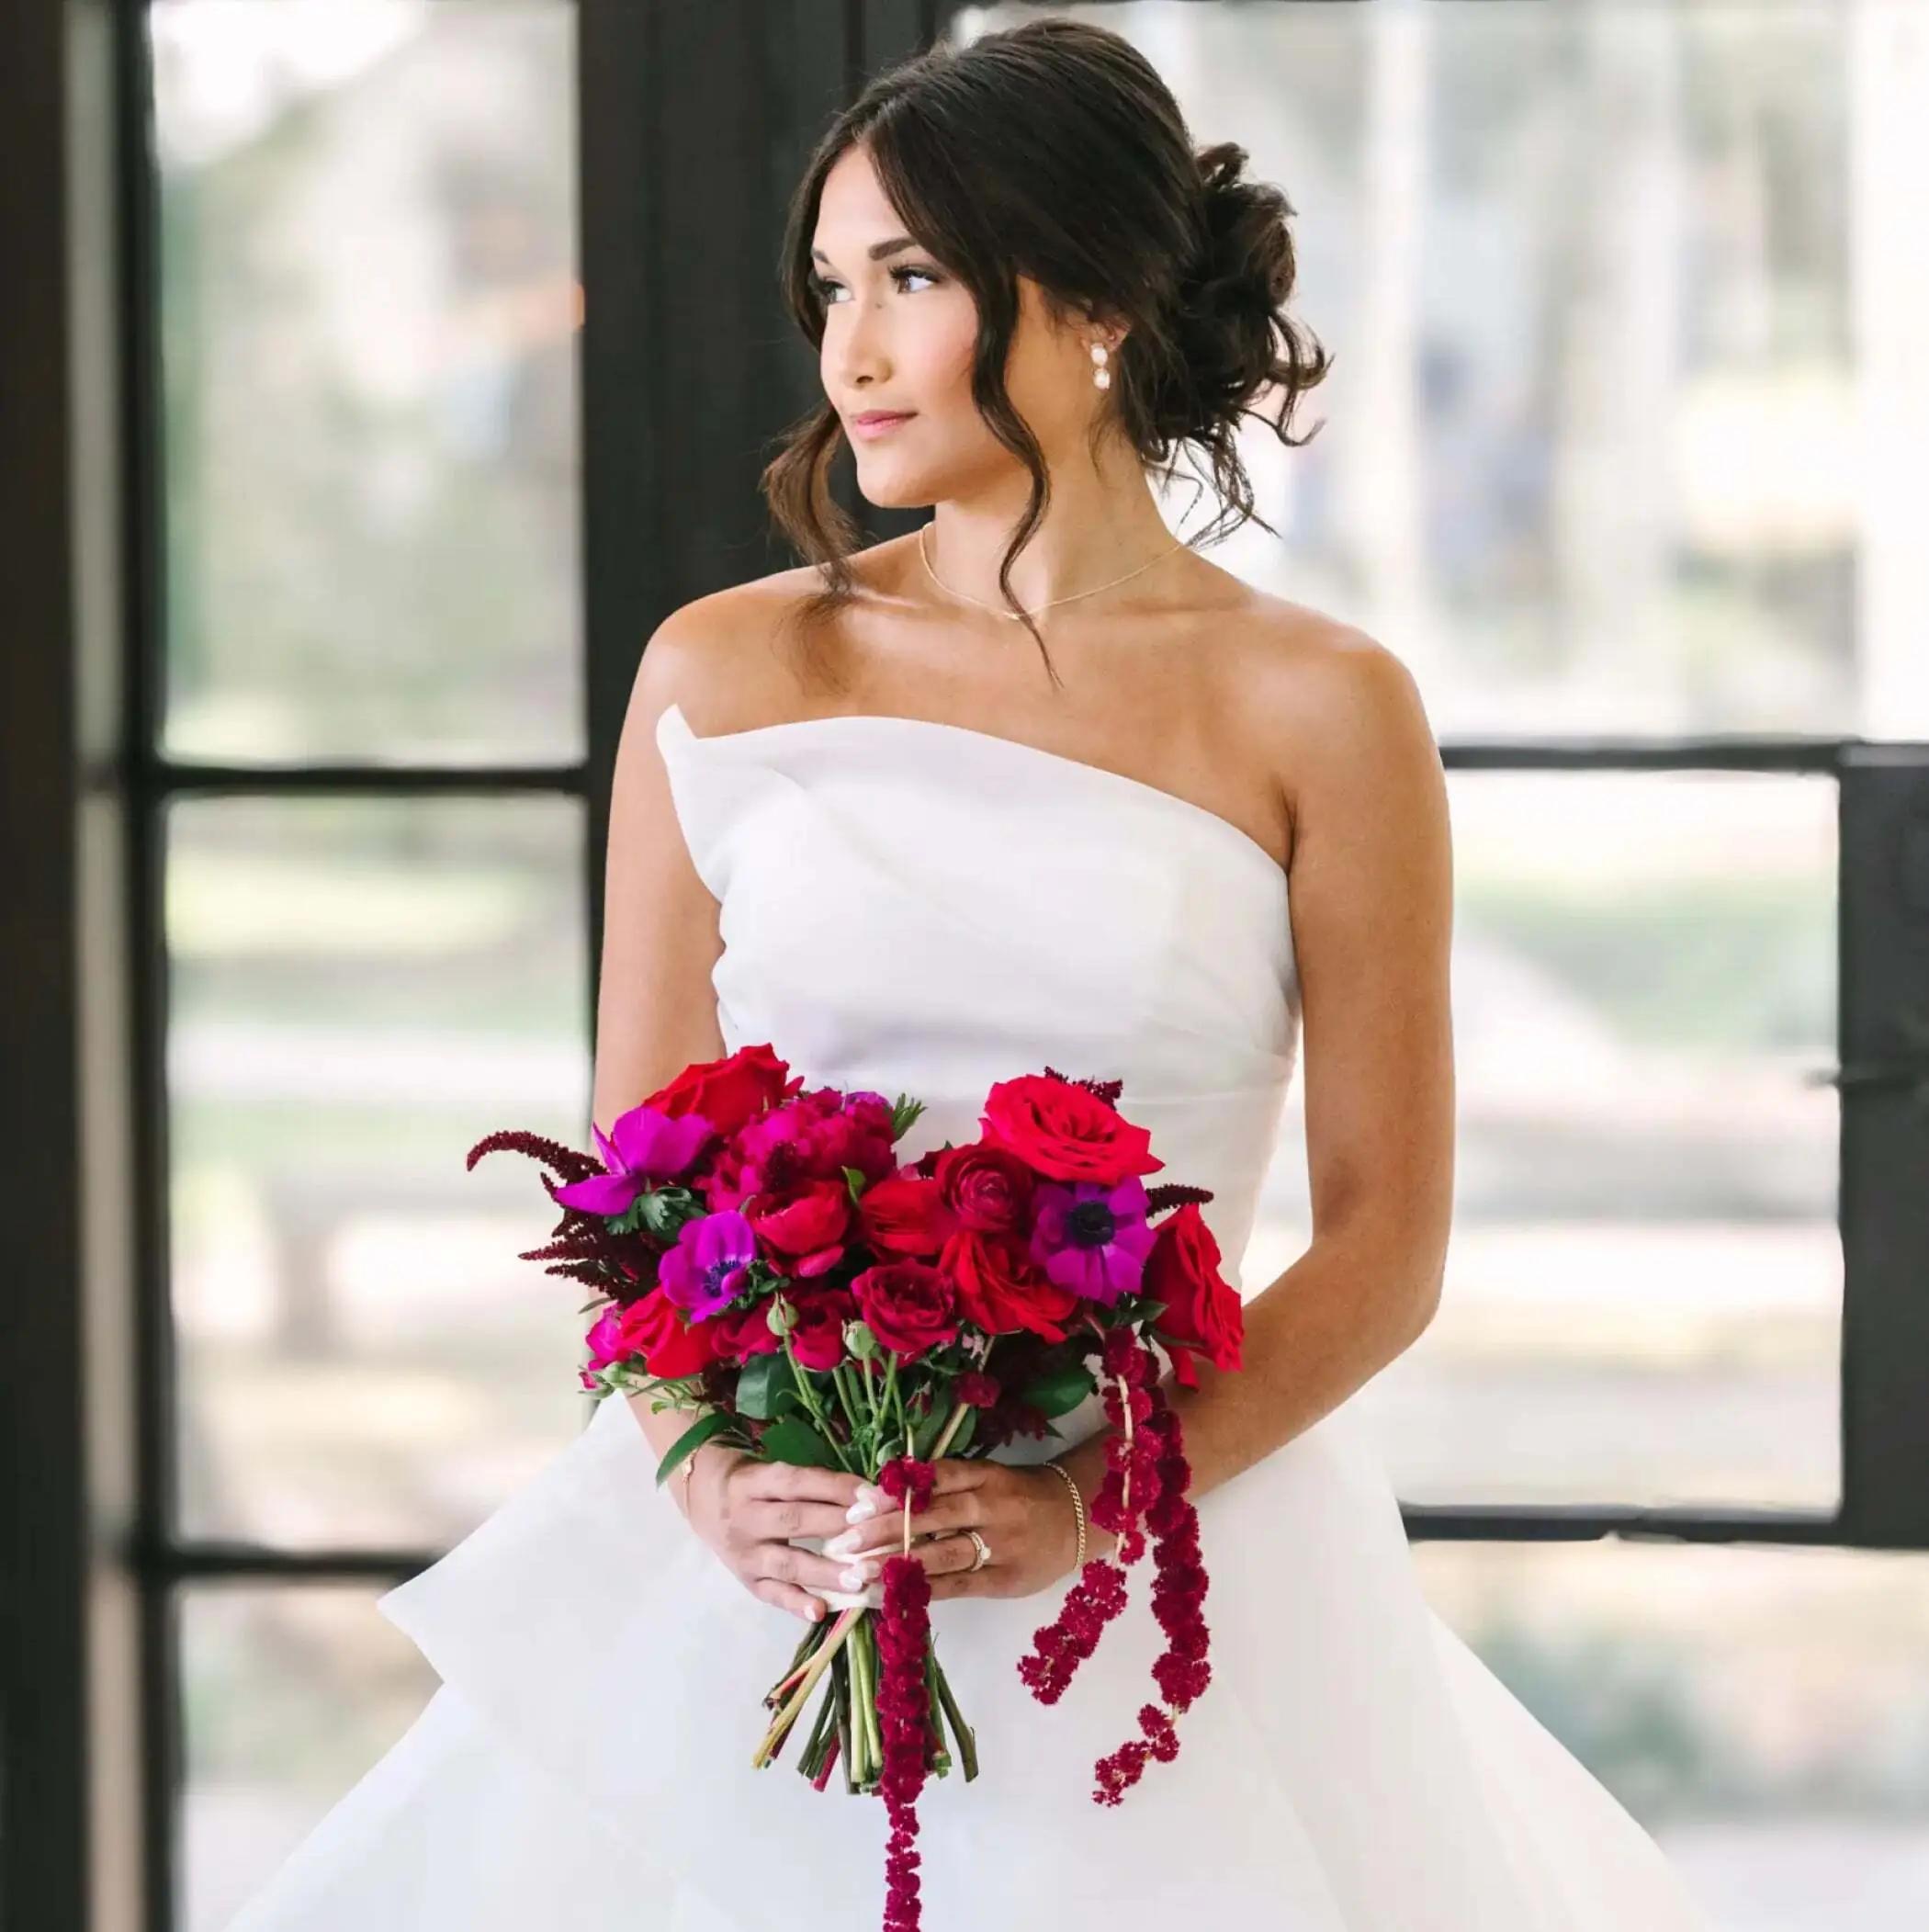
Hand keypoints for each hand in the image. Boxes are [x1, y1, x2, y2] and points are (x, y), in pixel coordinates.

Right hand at [682, 1443, 869, 1625]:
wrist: (703, 1499)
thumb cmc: (753, 1483)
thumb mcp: (773, 1472)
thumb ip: (814, 1484)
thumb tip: (869, 1496)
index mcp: (756, 1482)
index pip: (800, 1482)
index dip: (838, 1488)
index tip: (876, 1497)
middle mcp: (747, 1517)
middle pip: (795, 1521)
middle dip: (838, 1527)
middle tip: (876, 1536)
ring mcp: (744, 1553)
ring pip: (787, 1563)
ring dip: (825, 1572)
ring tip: (858, 1579)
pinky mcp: (746, 1581)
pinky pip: (772, 1594)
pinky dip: (796, 1603)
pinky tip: (820, 1611)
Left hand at [818, 1457, 1087, 1602]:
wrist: (1078, 1518)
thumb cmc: (1020, 1495)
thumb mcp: (988, 1476)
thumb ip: (946, 1484)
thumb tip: (886, 1494)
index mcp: (985, 1476)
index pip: (933, 1481)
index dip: (894, 1493)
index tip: (857, 1503)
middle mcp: (991, 1507)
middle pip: (931, 1518)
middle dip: (884, 1531)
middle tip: (843, 1542)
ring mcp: (999, 1546)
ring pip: (941, 1555)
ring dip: (895, 1565)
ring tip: (857, 1573)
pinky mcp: (1004, 1580)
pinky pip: (956, 1587)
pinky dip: (921, 1592)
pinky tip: (889, 1597)